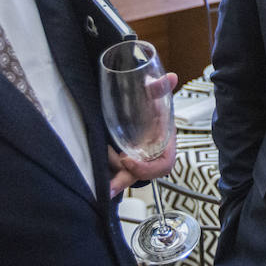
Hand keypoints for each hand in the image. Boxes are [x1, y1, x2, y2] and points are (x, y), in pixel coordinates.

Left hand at [106, 71, 179, 195]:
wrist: (141, 112)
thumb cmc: (152, 108)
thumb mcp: (155, 98)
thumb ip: (160, 89)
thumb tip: (170, 77)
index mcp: (164, 146)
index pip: (162, 165)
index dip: (147, 168)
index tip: (127, 160)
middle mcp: (150, 158)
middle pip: (139, 176)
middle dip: (122, 181)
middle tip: (107, 188)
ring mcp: (136, 162)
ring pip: (124, 175)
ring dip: (111, 170)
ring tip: (101, 150)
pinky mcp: (123, 164)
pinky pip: (116, 174)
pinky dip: (107, 177)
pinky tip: (95, 179)